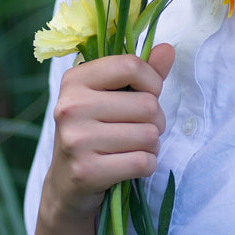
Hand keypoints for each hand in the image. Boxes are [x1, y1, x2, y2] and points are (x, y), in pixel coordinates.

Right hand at [41, 44, 176, 225]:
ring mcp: (76, 140)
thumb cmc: (95, 132)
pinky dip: (146, 165)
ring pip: (148, 135)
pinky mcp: (86, 172)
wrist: (66, 184)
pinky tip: (129, 165)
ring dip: (151, 145)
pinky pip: (142, 162)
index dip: (152, 81)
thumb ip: (141, 72)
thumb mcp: (112, 96)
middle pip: (147, 105)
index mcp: (75, 80)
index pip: (130, 66)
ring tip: (134, 147)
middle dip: (155, 121)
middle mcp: (71, 107)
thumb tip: (168, 49)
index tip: (148, 94)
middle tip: (140, 129)